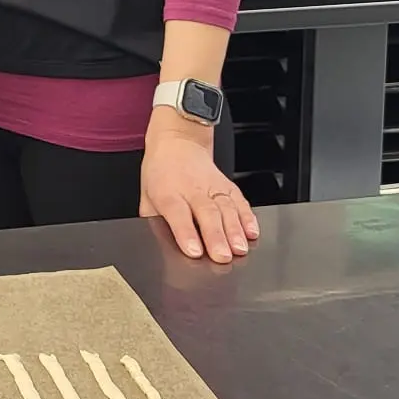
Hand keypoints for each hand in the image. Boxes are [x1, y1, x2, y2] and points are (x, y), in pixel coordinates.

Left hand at [140, 121, 257, 264]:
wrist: (178, 142)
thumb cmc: (160, 172)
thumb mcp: (146, 195)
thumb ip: (151, 220)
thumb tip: (155, 244)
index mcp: (168, 192)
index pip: (177, 213)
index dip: (186, 233)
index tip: (194, 251)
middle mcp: (192, 189)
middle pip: (206, 213)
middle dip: (216, 237)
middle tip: (222, 257)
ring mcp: (212, 186)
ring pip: (226, 208)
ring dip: (235, 230)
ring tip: (239, 249)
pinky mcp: (228, 185)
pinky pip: (240, 201)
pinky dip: (248, 217)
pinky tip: (252, 232)